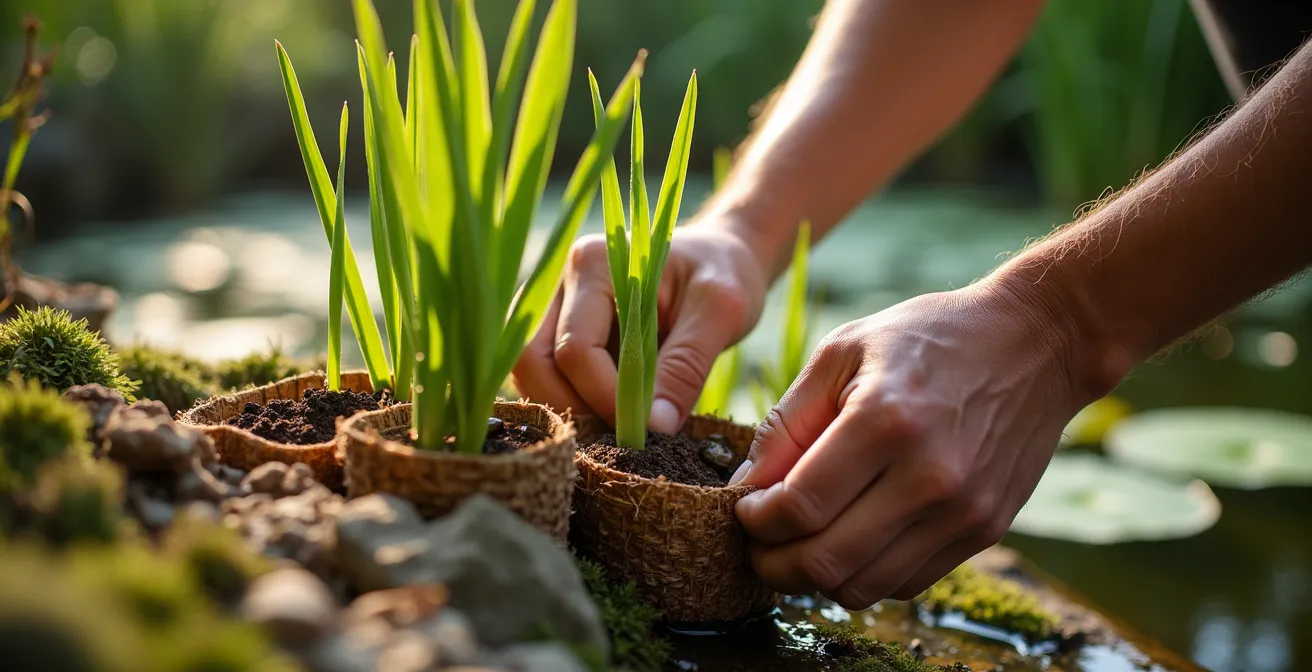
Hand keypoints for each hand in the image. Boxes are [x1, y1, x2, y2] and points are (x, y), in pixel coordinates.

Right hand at [511, 223, 768, 431]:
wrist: (721, 258)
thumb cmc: (723, 273)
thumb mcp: (721, 312)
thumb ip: (686, 365)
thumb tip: (654, 428)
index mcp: (595, 264)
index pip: (576, 347)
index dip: (605, 397)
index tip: (646, 429)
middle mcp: (561, 282)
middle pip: (533, 362)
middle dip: (573, 409)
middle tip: (623, 436)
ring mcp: (555, 307)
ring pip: (530, 373)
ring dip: (568, 409)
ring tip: (619, 427)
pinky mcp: (559, 331)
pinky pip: (546, 377)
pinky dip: (572, 403)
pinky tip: (611, 415)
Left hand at [731, 278, 1093, 608]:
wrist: (1036, 344)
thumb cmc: (926, 338)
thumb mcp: (842, 352)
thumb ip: (787, 422)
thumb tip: (743, 485)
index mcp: (885, 420)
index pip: (799, 507)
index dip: (756, 521)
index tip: (745, 508)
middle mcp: (929, 476)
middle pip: (825, 562)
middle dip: (773, 563)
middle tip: (758, 543)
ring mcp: (963, 511)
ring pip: (863, 587)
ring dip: (815, 578)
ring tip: (799, 544)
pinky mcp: (984, 531)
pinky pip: (905, 584)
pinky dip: (864, 575)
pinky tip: (850, 539)